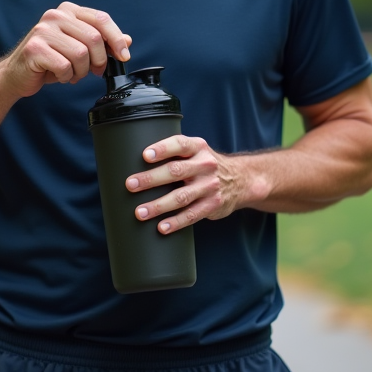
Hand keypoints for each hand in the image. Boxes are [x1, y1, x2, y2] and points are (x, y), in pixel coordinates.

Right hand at [0, 2, 131, 99]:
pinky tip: (58, 75)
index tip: (123, 56)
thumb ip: (102, 42)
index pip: (101, 19)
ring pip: (81, 54)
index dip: (116, 39)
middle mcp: (55, 16)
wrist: (17, 74)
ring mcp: (43, 31)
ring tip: (71, 73)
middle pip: (94, 38)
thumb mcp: (79, 48)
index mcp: (68, 11)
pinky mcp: (35, 48)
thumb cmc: (49, 60)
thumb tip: (127, 41)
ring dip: (81, 71)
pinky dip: (66, 77)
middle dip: (98, 60)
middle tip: (93, 71)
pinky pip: (65, 66)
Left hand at [126, 135, 249, 233]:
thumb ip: (174, 153)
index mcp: (197, 147)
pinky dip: (175, 222)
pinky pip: (191, 215)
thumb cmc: (205, 164)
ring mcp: (209, 186)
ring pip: (181, 197)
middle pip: (175, 171)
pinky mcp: (212, 205)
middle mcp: (204, 165)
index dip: (162, 149)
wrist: (241, 179)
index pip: (179, 144)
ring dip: (158, 206)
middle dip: (151, 179)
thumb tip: (133, 159)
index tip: (144, 155)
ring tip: (140, 212)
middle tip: (130, 185)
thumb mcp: (196, 151)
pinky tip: (161, 227)